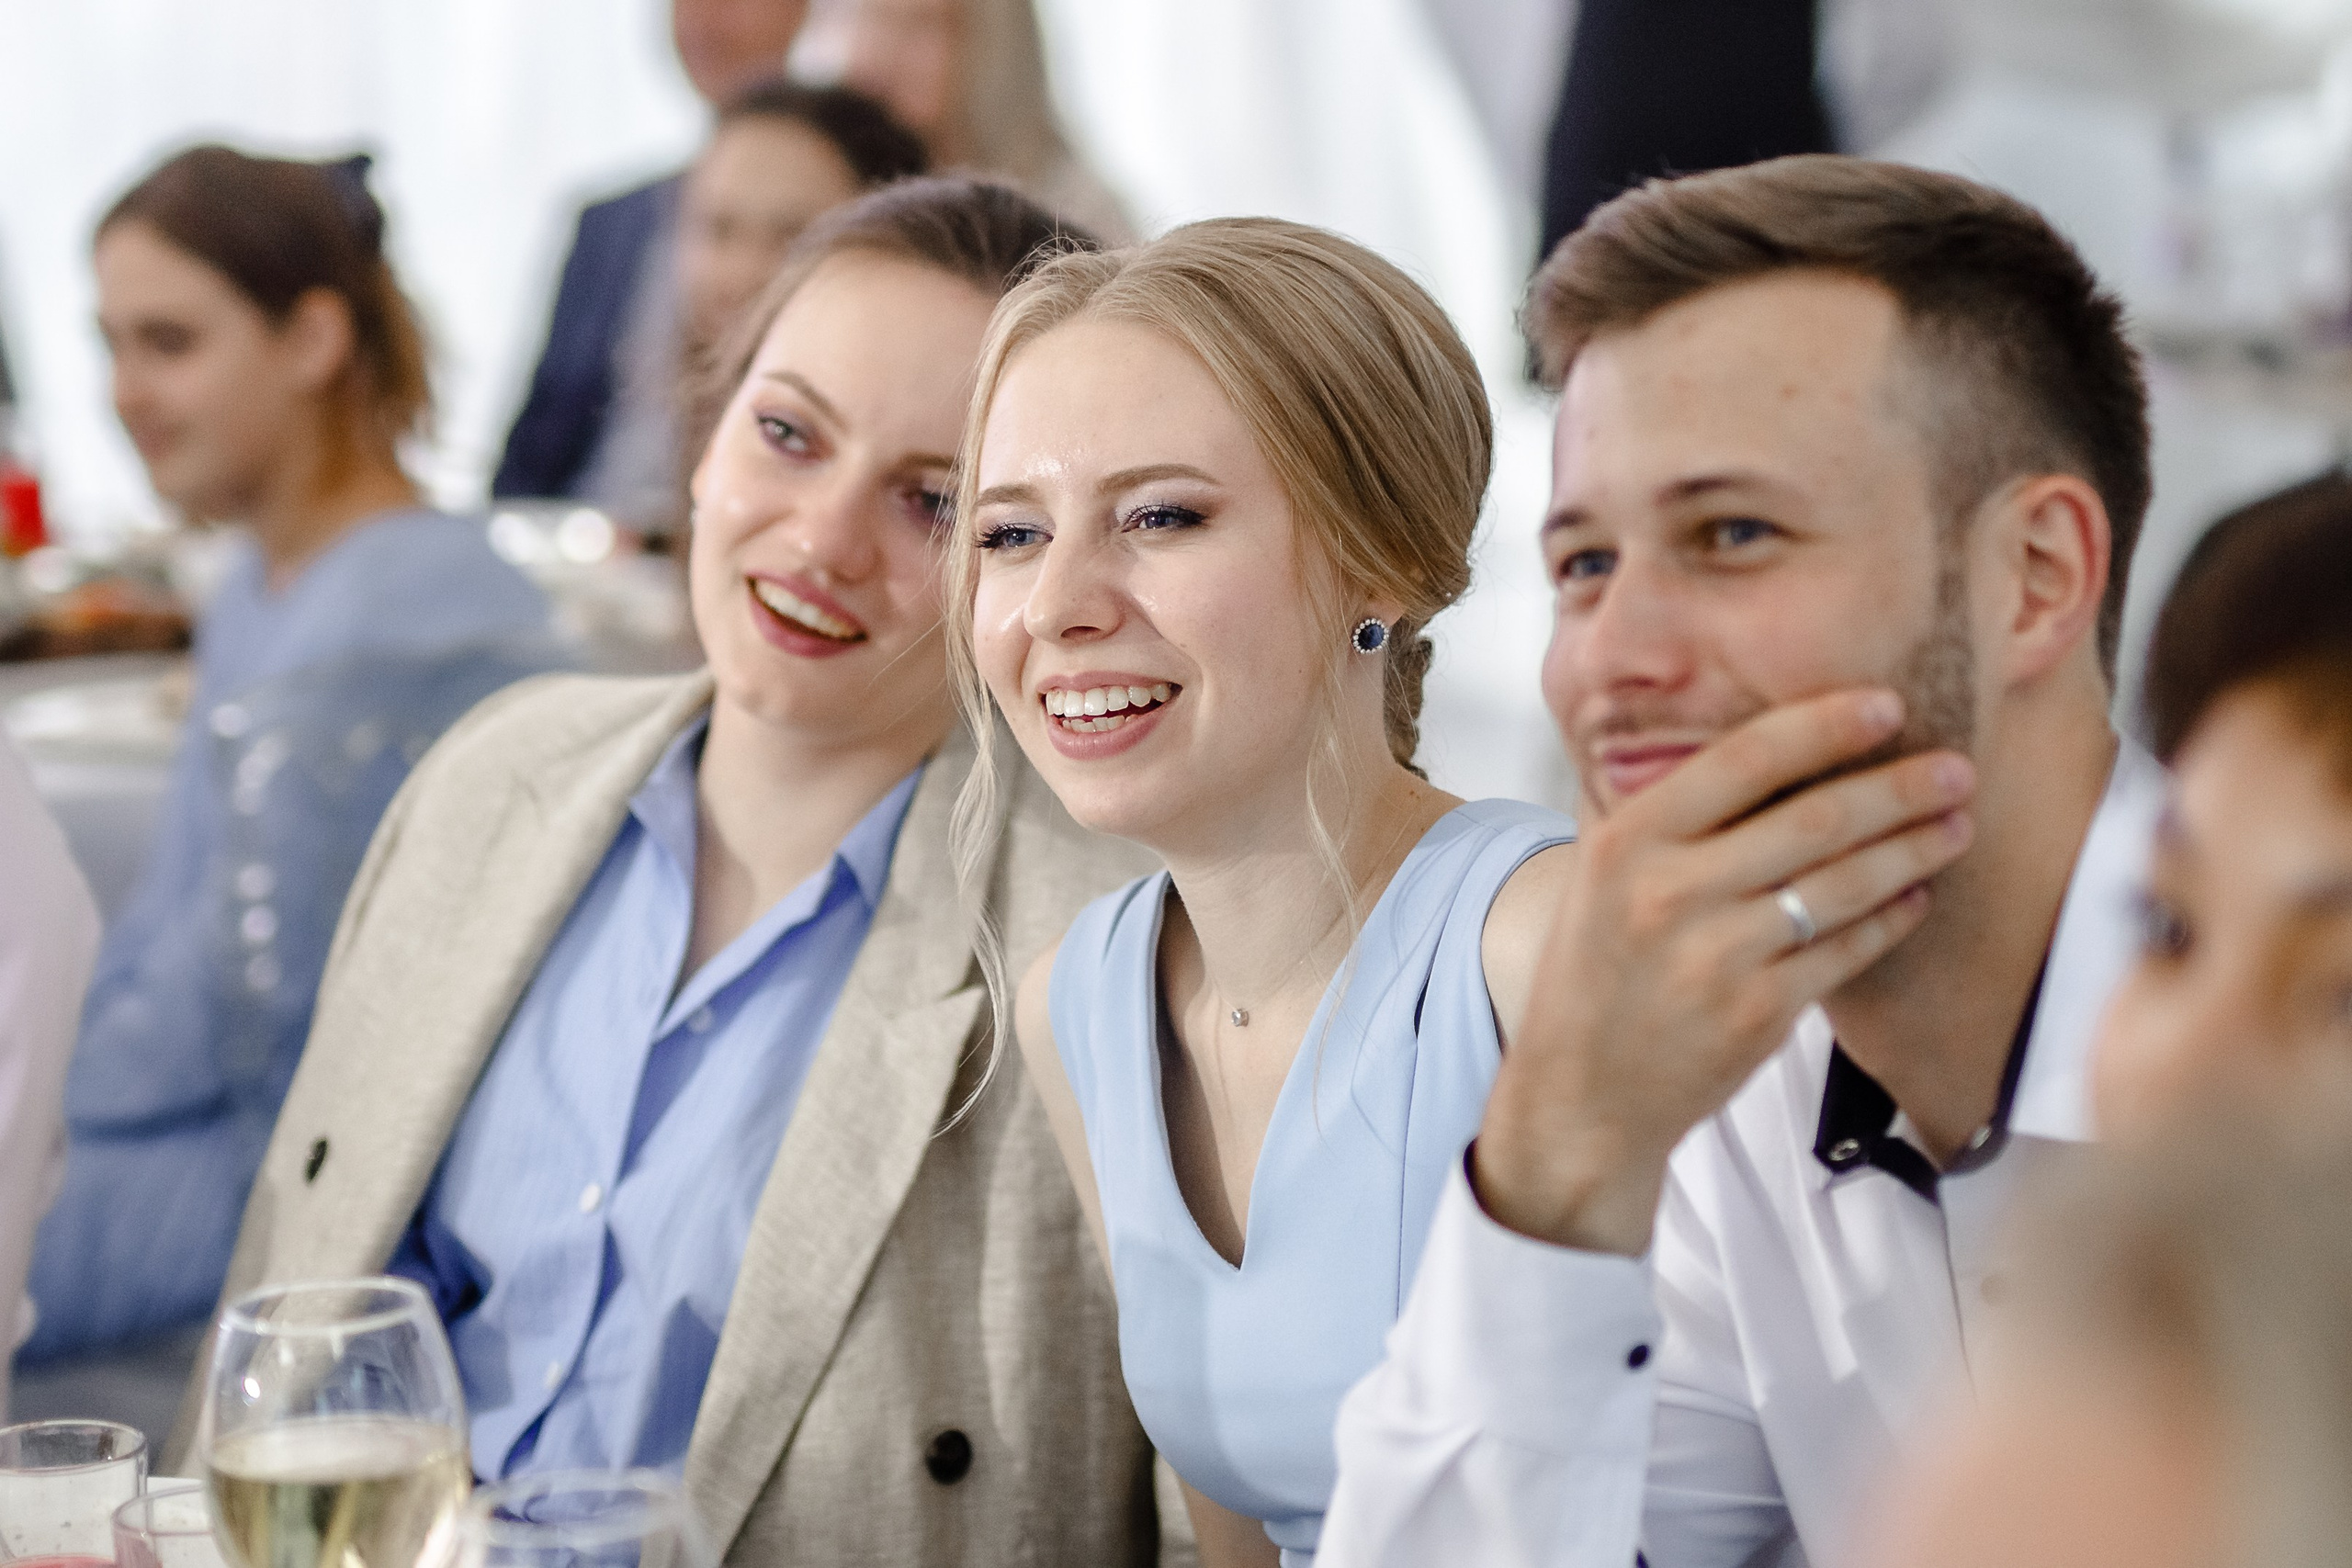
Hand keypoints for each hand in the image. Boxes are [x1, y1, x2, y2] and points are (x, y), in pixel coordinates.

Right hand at [1475, 689, 1975, 1253]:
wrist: (1581, 1090)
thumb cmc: (1598, 971)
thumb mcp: (1603, 875)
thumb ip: (1668, 814)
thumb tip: (1766, 746)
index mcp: (1630, 841)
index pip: (1743, 761)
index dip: (1824, 726)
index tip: (1885, 706)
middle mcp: (1671, 893)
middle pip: (1813, 820)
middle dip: (1900, 788)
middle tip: (1956, 768)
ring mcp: (1718, 957)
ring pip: (1843, 885)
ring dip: (1914, 848)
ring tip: (1956, 823)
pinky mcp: (1759, 1014)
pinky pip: (1847, 951)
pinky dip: (1891, 919)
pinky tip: (1917, 895)